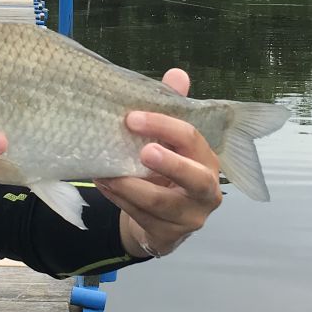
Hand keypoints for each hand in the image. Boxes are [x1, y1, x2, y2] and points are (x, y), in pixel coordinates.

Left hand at [96, 69, 222, 258]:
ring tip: (105, 171)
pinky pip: (141, 217)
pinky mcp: (169, 236)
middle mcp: (207, 190)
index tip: (132, 118)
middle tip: (142, 151)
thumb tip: (177, 75)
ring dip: (130, 185)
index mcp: (207, 159)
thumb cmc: (165, 170)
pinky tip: (104, 185)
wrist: (161, 218)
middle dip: (168, 163)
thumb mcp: (169, 140)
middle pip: (194, 177)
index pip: (193, 139)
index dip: (165, 126)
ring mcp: (190, 217)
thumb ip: (173, 108)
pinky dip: (119, 200)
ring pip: (160, 203)